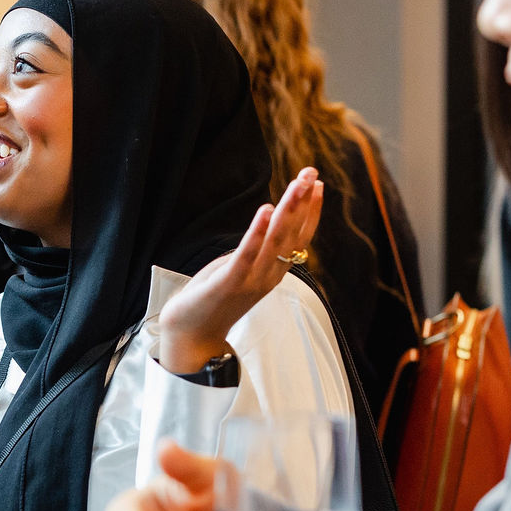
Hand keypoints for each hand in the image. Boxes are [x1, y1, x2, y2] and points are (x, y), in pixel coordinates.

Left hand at [157, 168, 322, 372]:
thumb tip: (266, 225)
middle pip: (292, 234)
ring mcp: (250, 280)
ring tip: (298, 184)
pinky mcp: (229, 283)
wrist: (192, 336)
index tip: (318, 185)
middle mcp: (268, 276)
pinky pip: (247, 254)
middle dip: (303, 201)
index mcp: (273, 272)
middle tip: (312, 173)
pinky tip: (266, 210)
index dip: (310, 211)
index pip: (299, 238)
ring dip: (288, 210)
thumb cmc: (214, 300)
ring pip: (276, 240)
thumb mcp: (240, 271)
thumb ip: (256, 252)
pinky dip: (257, 232)